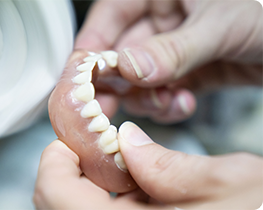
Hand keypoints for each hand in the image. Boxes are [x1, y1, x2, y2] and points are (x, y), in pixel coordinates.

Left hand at [34, 122, 262, 209]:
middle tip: (96, 144)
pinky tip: (138, 184)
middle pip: (58, 202)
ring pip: (77, 206)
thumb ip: (170, 166)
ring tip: (123, 162)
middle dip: (73, 168)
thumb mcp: (229, 185)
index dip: (55, 159)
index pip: (55, 195)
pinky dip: (110, 195)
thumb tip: (127, 140)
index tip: (72, 138)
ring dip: (93, 181)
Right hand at [75, 0, 262, 122]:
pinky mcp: (187, 71)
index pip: (105, 22)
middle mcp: (160, 20)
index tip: (81, 85)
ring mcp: (172, 48)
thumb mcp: (220, 24)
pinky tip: (184, 102)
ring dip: (147, 98)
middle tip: (107, 111)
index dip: (89, 55)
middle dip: (117, 86)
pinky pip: (163, 92)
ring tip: (167, 100)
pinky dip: (168, 104)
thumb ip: (172, 50)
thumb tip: (130, 68)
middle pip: (118, 57)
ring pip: (139, 81)